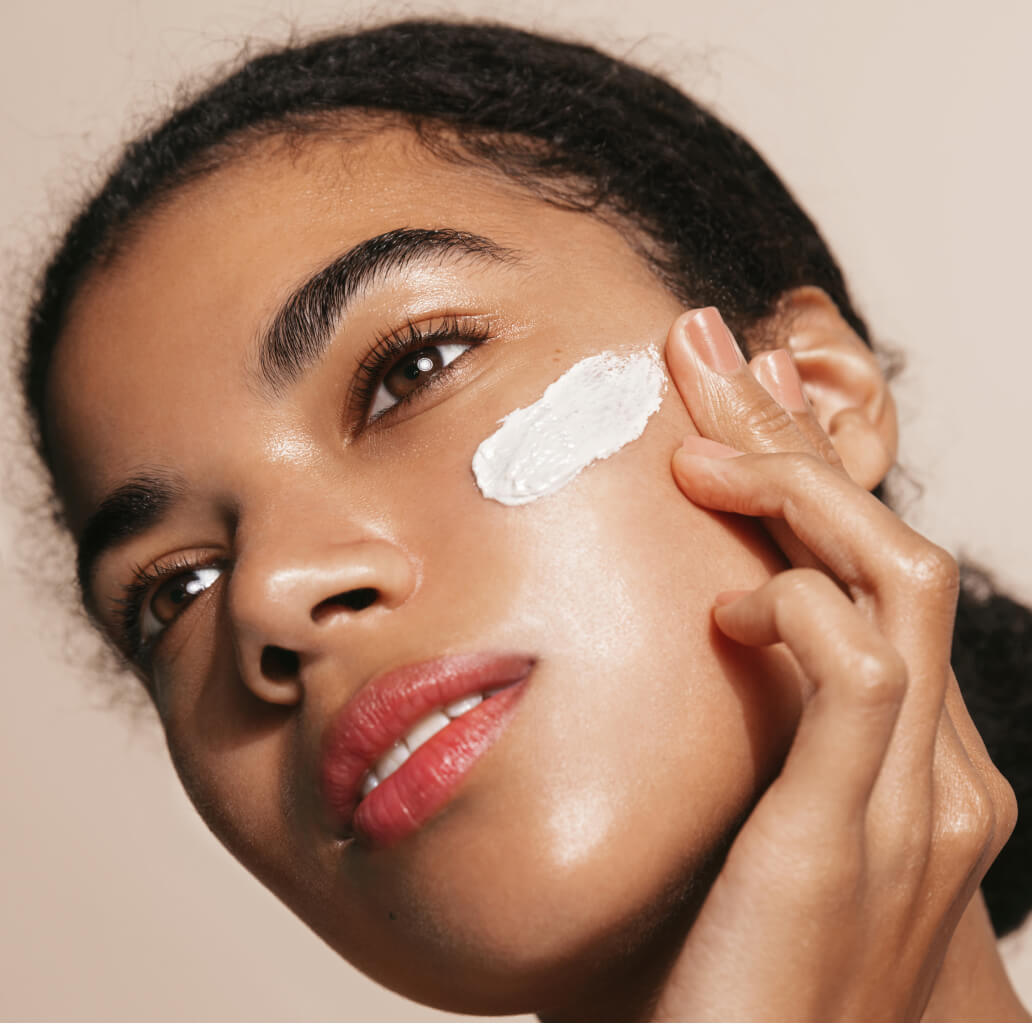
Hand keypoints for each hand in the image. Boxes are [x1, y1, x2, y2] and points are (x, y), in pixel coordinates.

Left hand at [651, 307, 1017, 1020]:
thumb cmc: (707, 967)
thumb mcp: (730, 820)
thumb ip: (732, 733)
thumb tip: (674, 636)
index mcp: (901, 760)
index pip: (869, 573)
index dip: (805, 474)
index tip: (723, 406)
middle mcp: (933, 768)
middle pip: (884, 545)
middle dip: (799, 437)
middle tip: (709, 352)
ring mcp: (911, 801)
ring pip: (892, 576)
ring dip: (798, 487)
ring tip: (702, 443)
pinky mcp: (852, 836)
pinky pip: (862, 671)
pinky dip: (800, 604)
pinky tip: (727, 598)